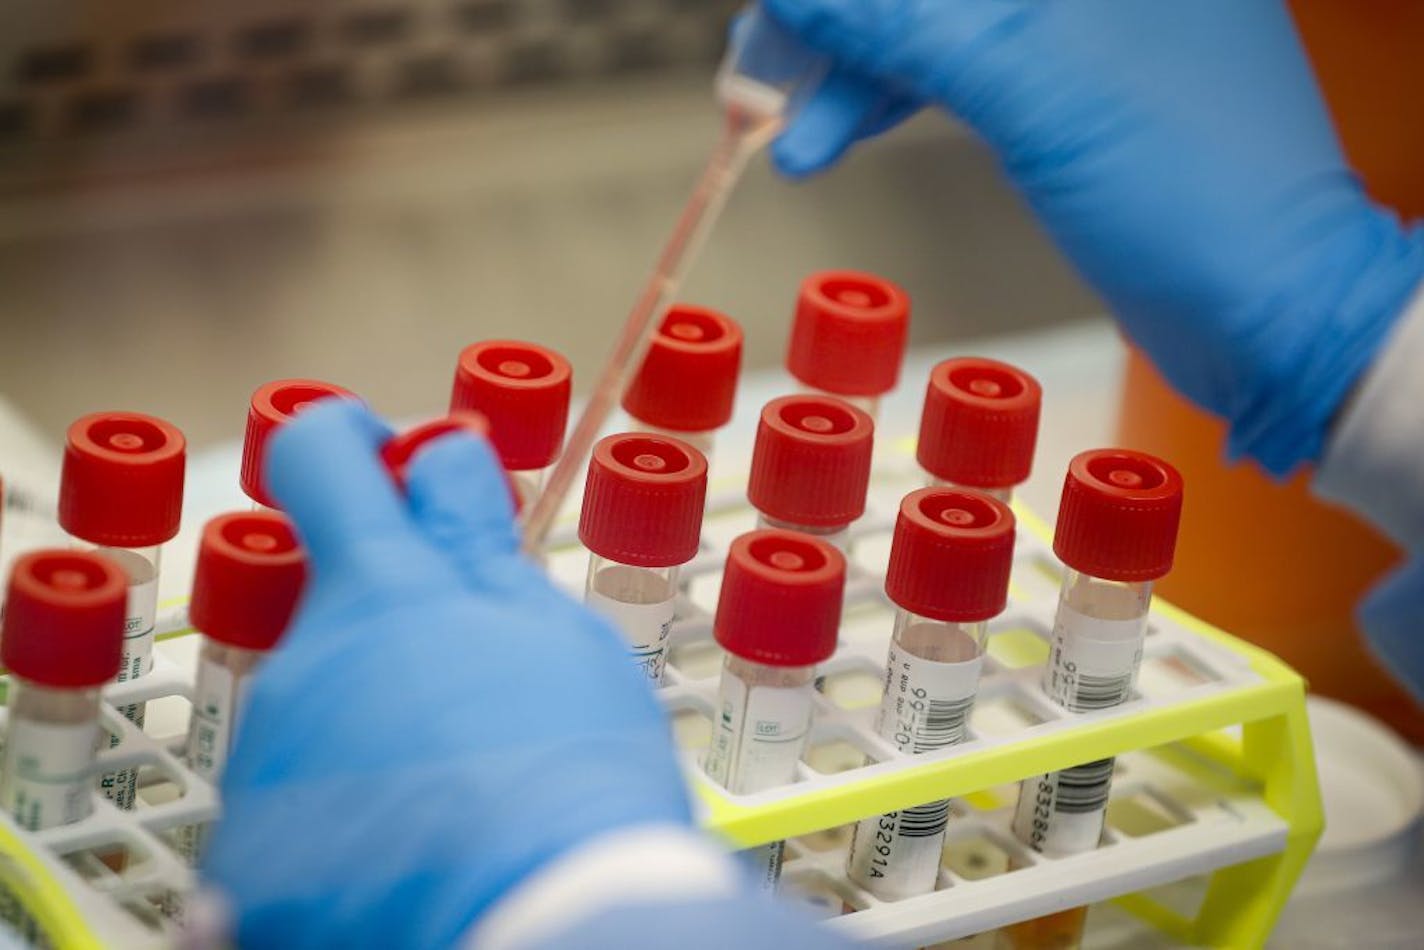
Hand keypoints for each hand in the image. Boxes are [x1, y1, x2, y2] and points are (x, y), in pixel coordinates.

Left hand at [202, 400, 690, 946]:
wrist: (541, 929)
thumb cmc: (574, 785)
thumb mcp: (554, 635)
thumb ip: (479, 545)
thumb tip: (441, 464)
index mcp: (387, 591)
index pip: (322, 454)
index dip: (347, 441)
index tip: (376, 459)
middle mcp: (309, 660)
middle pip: (333, 602)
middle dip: (395, 620)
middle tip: (473, 681)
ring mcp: (273, 759)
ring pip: (322, 706)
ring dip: (378, 722)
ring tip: (456, 785)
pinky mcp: (249, 854)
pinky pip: (295, 805)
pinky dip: (345, 815)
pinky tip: (412, 845)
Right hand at [765, 0, 1423, 474]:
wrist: (1271, 315)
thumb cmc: (1199, 201)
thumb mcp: (1029, 95)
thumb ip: (906, 28)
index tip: (774, 22)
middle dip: (837, 28)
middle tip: (756, 76)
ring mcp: (1087, 28)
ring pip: (936, 24)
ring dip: (852, 74)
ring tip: (781, 131)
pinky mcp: (1072, 90)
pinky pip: (959, 69)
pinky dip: (894, 100)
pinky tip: (834, 135)